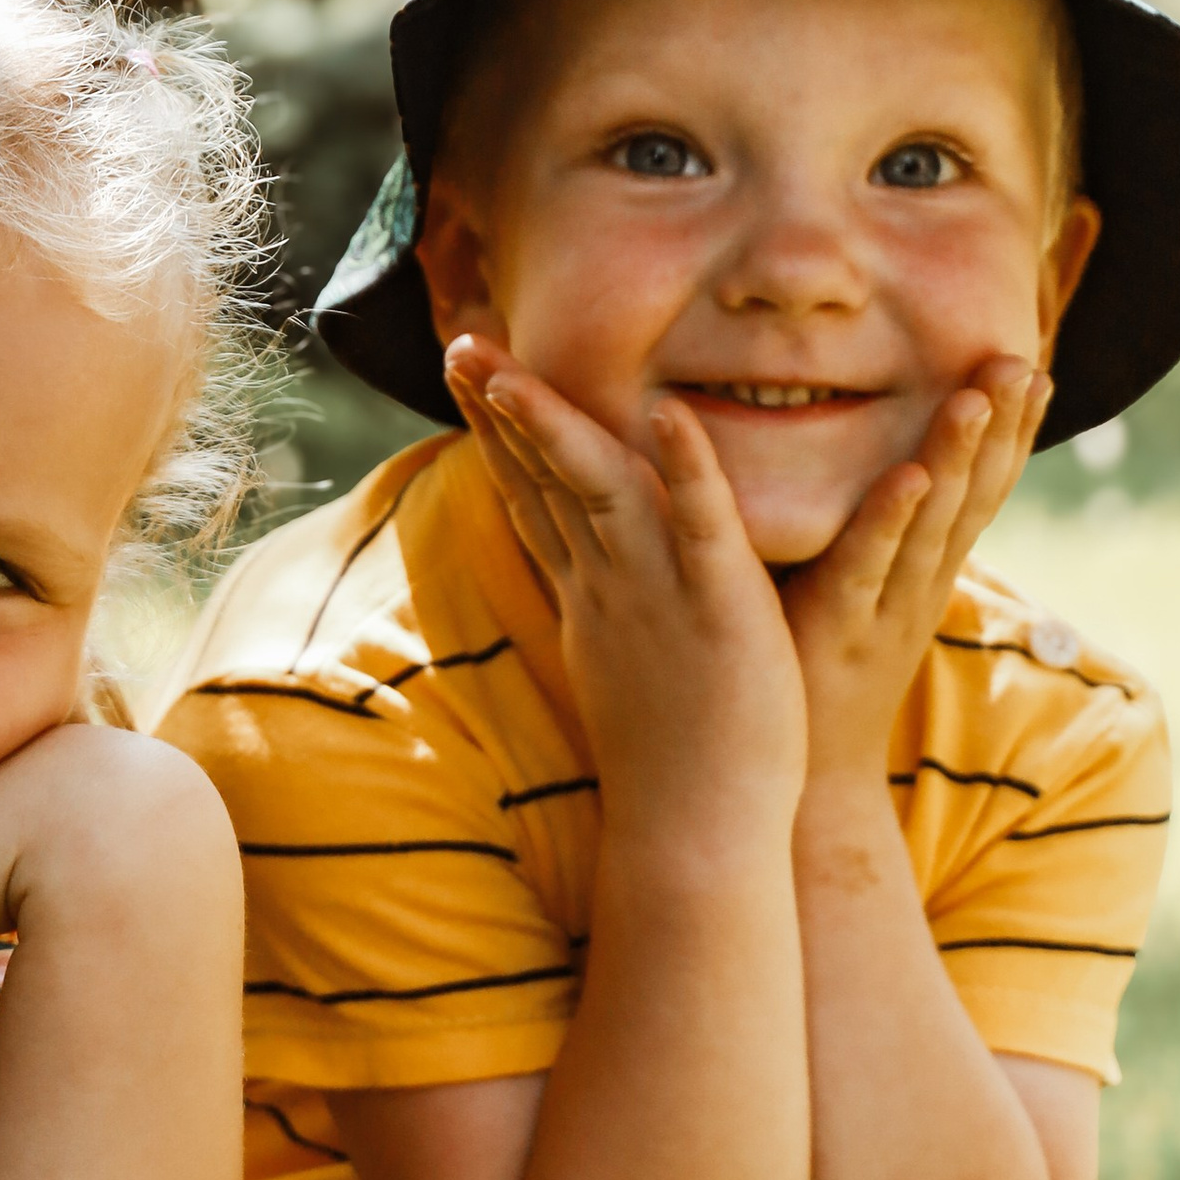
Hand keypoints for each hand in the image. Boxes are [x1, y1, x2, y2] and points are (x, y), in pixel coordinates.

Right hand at [446, 334, 806, 837]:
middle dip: (501, 407)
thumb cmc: (672, 764)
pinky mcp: (720, 605)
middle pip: (544, 476)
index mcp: (592, 592)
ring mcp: (658, 591)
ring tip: (511, 366)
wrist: (696, 836)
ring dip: (554, 421)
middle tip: (459, 342)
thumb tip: (587, 579)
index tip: (469, 372)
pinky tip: (671, 411)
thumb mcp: (623, 667)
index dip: (501, 431)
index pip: (534, 493)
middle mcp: (610, 581)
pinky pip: (702, 523)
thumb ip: (606, 608)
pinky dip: (686, 466)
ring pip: (599, 485)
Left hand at [780, 355, 1048, 790]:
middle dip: (1001, 426)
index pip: (979, 488)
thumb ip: (867, 528)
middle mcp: (921, 583)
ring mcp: (887, 604)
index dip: (1007, 431)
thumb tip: (868, 459)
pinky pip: (869, 563)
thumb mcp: (855, 586)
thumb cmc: (815, 666)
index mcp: (927, 570)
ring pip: (933, 520)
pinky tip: (907, 474)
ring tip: (977, 393)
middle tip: (1024, 360)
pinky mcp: (840, 623)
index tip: (1031, 366)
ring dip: (956, 454)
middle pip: (973, 494)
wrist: (801, 775)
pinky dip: (889, 517)